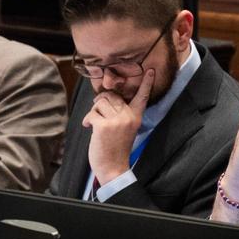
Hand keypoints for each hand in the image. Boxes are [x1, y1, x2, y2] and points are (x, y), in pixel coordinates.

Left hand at [82, 71, 152, 185]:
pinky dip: (88, 120)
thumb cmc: (116, 148)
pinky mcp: (104, 126)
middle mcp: (128, 116)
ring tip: (94, 123)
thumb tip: (104, 98)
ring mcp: (117, 121)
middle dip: (101, 101)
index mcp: (135, 117)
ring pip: (100, 102)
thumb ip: (119, 113)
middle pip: (111, 95)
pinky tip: (89, 127)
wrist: (113, 168)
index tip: (151, 71)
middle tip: (98, 112)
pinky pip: (92, 113)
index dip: (147, 83)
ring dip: (94, 111)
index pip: (142, 97)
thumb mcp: (124, 128)